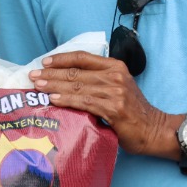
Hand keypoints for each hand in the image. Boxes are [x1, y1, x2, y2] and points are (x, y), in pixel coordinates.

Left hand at [29, 51, 171, 155]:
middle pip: (76, 71)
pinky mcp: (113, 109)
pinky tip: (53, 99)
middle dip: (51, 73)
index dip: (62, 58)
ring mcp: (114, 92)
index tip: (45, 62)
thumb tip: (67, 80)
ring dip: (54, 86)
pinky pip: (83, 102)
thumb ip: (98, 80)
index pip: (82, 57)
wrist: (153, 129)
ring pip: (77, 86)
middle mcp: (115, 75)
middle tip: (33, 76)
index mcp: (115, 66)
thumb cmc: (133, 110)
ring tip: (38, 87)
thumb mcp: (119, 87)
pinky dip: (66, 100)